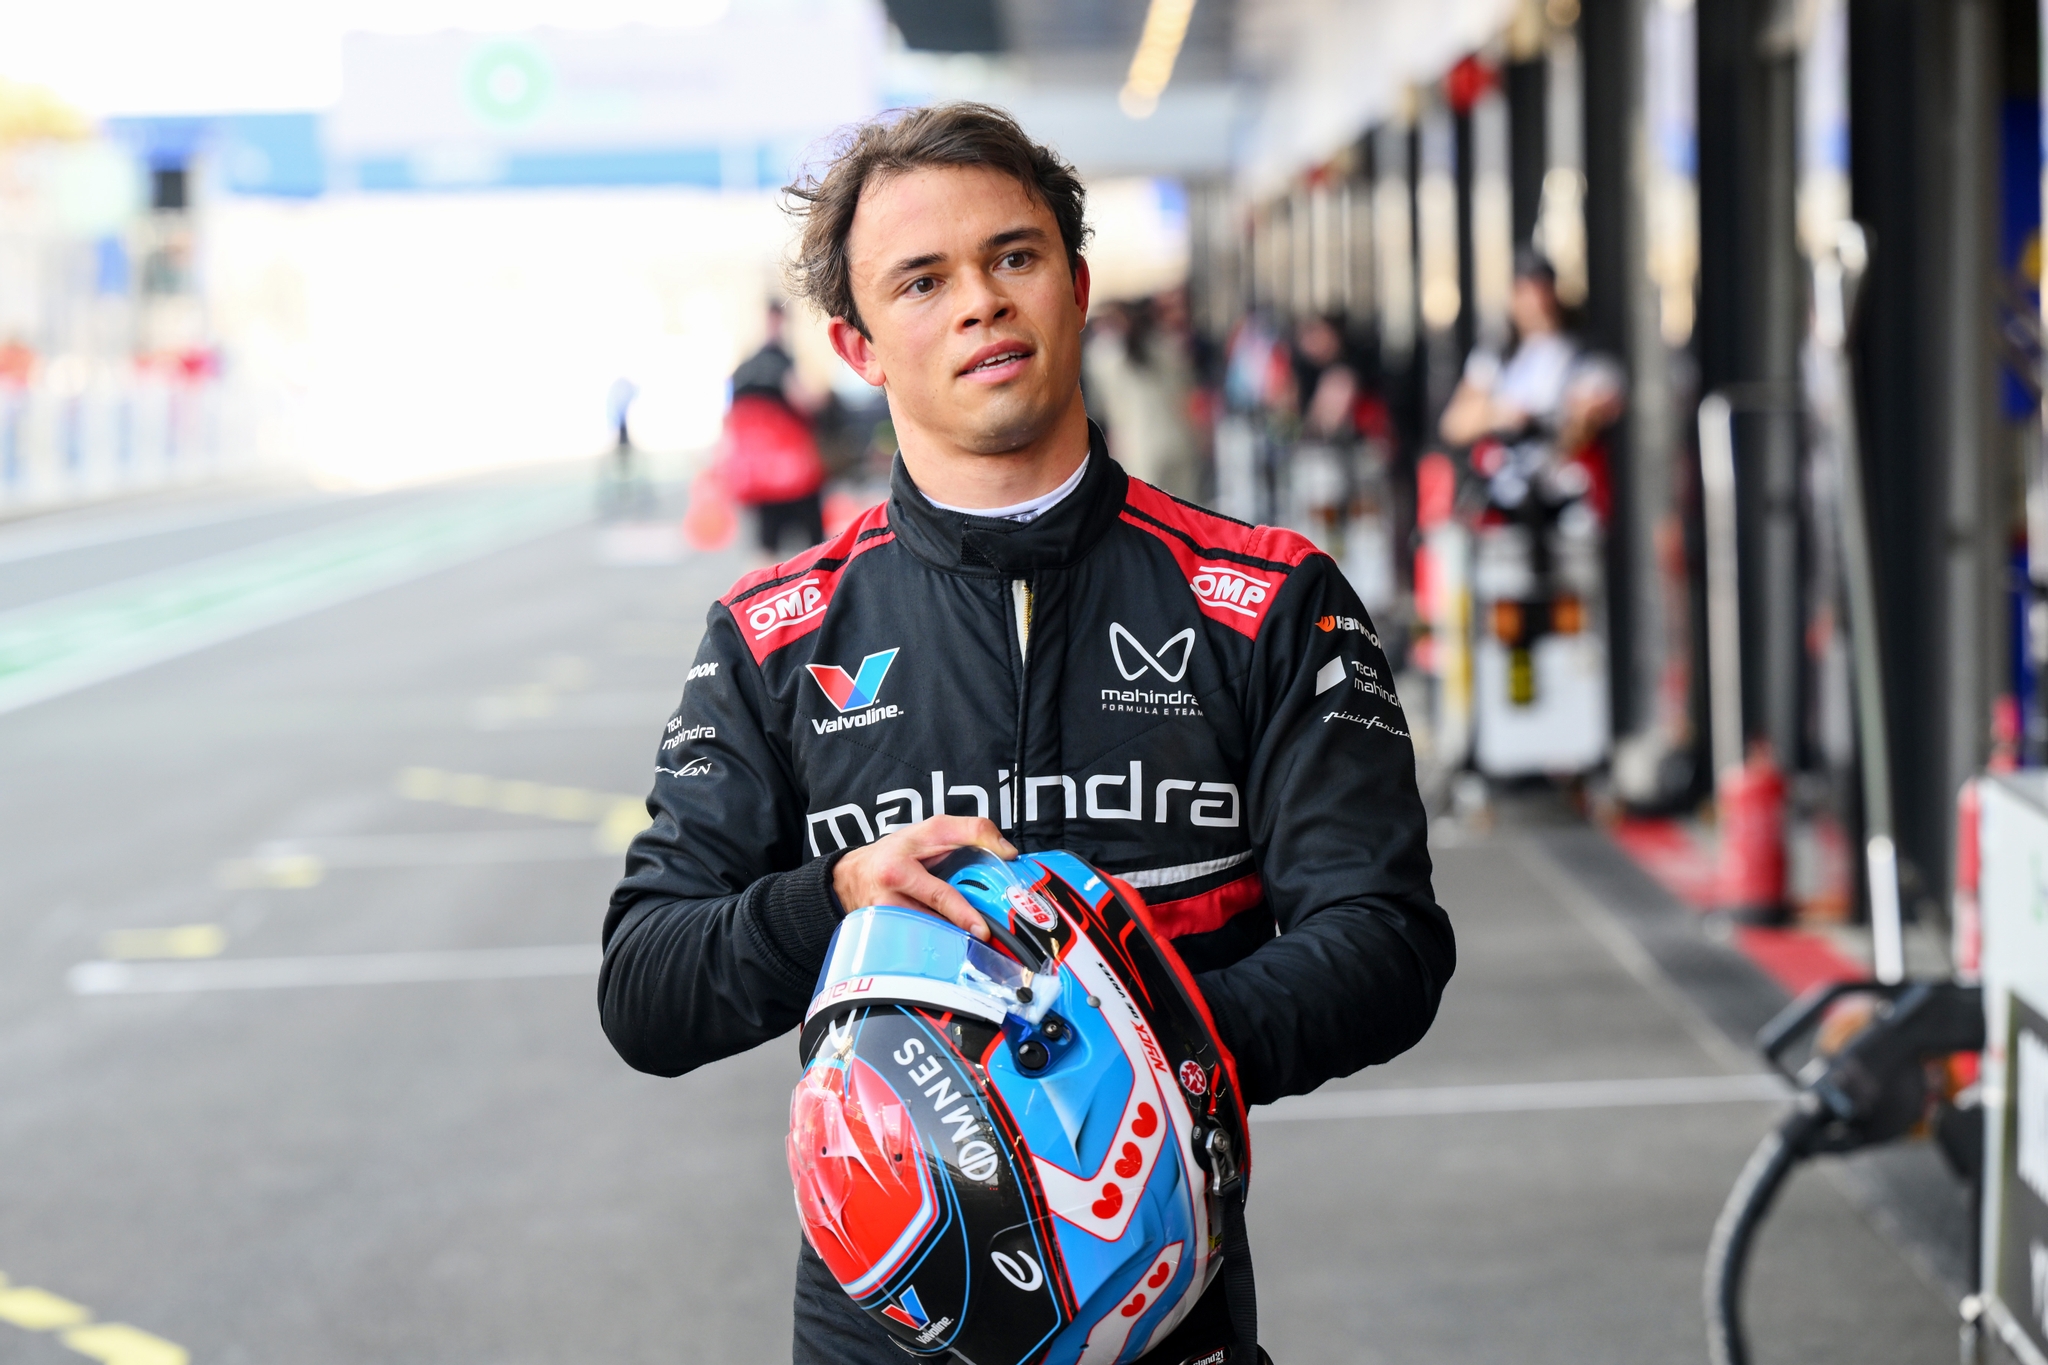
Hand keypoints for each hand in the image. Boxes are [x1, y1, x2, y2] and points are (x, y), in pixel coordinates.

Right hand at [831, 816, 1016, 940]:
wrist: (852, 875)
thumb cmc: (895, 851)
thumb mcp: (932, 830)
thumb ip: (971, 831)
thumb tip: (1007, 852)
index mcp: (897, 872)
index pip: (939, 895)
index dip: (963, 913)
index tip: (983, 930)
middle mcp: (888, 901)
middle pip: (934, 926)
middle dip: (960, 935)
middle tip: (984, 942)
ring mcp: (885, 924)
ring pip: (926, 940)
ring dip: (951, 943)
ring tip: (970, 944)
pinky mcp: (885, 938)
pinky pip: (918, 946)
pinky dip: (937, 946)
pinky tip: (950, 945)